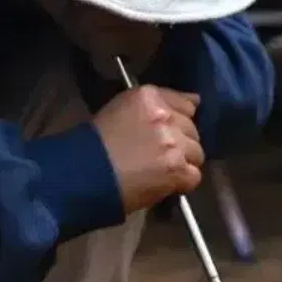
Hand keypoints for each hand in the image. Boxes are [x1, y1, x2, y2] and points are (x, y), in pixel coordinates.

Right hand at [93, 86, 203, 213]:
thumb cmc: (97, 143)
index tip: (171, 132)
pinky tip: (165, 184)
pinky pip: (194, 176)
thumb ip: (159, 104)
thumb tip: (195, 101)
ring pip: (197, 153)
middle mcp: (165, 117)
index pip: (185, 104)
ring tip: (161, 171)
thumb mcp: (122, 109)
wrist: (84, 173)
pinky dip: (183, 183)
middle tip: (160, 156)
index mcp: (149, 97)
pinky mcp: (176, 169)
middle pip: (192, 130)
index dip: (180, 121)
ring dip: (184, 163)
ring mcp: (173, 143)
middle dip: (181, 143)